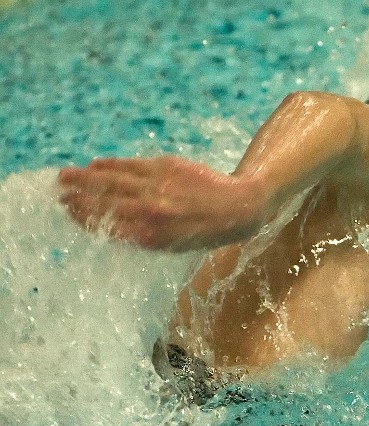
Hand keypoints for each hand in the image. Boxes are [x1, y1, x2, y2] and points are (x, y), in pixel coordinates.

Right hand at [58, 156, 265, 251]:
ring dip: (85, 177)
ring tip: (64, 175)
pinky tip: (96, 164)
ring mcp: (157, 188)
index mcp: (150, 238)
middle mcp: (150, 213)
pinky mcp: (167, 168)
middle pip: (103, 202)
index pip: (106, 225)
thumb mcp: (172, 245)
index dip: (83, 216)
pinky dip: (111, 165)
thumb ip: (141, 234)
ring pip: (112, 181)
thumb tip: (110, 224)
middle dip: (77, 196)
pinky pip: (131, 165)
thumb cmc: (204, 233)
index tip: (65, 208)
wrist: (239, 208)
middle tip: (56, 190)